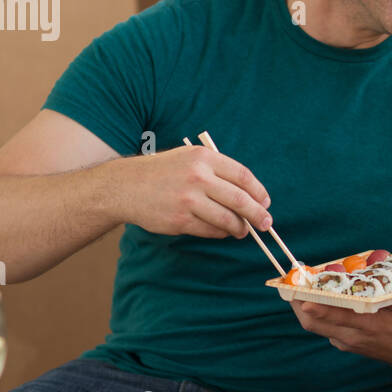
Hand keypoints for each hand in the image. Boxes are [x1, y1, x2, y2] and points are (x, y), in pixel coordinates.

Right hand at [120, 143, 271, 238]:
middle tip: (266, 223)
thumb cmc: (163, 172)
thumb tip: (249, 193)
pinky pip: (210, 230)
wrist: (125, 186)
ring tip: (244, 231)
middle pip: (240, 199)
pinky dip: (221, 233)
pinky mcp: (179, 220)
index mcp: (204, 158)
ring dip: (241, 228)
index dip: (259, 192)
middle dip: (258, 214)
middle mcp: (198, 177)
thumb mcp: (189, 158)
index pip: (243, 176)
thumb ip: (217, 170)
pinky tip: (223, 231)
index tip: (266, 202)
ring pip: (227, 219)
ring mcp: (188, 200)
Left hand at [290, 291, 391, 364]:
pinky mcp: (341, 340)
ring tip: (295, 286)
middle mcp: (352, 336)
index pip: (340, 319)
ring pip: (314, 326)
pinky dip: (313, 311)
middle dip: (299, 305)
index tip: (305, 299)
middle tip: (290, 285)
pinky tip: (310, 295)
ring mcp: (344, 340)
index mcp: (369, 328)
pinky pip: (321, 326)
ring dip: (302, 307)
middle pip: (315, 324)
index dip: (321, 310)